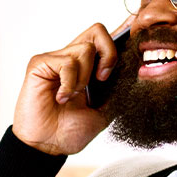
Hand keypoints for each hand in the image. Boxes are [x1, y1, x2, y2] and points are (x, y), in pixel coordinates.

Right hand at [12, 18, 131, 155]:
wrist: (48, 146)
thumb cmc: (70, 131)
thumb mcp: (104, 111)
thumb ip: (116, 90)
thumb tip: (135, 71)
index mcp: (88, 68)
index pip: (105, 39)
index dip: (122, 30)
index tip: (136, 29)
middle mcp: (72, 58)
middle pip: (98, 31)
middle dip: (109, 53)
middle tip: (103, 79)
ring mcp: (55, 59)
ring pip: (85, 49)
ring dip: (84, 78)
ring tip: (73, 97)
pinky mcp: (40, 64)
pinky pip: (67, 62)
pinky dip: (69, 84)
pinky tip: (60, 98)